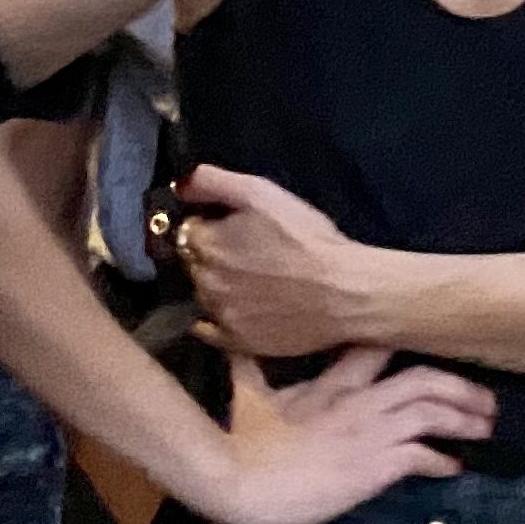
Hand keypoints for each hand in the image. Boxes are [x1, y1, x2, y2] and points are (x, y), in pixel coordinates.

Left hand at [177, 165, 378, 360]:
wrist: (346, 291)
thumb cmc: (305, 238)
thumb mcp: (259, 192)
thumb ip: (211, 181)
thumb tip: (178, 185)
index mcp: (204, 244)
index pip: (188, 230)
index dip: (210, 226)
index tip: (231, 228)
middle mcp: (203, 282)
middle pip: (193, 263)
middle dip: (211, 256)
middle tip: (246, 255)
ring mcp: (219, 315)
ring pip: (202, 294)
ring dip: (216, 285)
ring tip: (251, 281)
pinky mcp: (237, 342)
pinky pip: (209, 331)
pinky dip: (212, 320)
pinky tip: (233, 309)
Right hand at [201, 346, 490, 523]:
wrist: (245, 482)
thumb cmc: (244, 440)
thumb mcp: (247, 396)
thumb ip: (247, 366)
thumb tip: (227, 338)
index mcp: (329, 381)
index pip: (376, 347)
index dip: (409, 344)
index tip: (433, 350)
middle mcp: (357, 400)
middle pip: (422, 377)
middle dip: (458, 385)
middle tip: (484, 396)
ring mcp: (370, 431)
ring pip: (432, 411)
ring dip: (465, 418)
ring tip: (486, 425)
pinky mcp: (377, 465)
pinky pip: (423, 456)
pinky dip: (444, 461)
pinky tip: (454, 467)